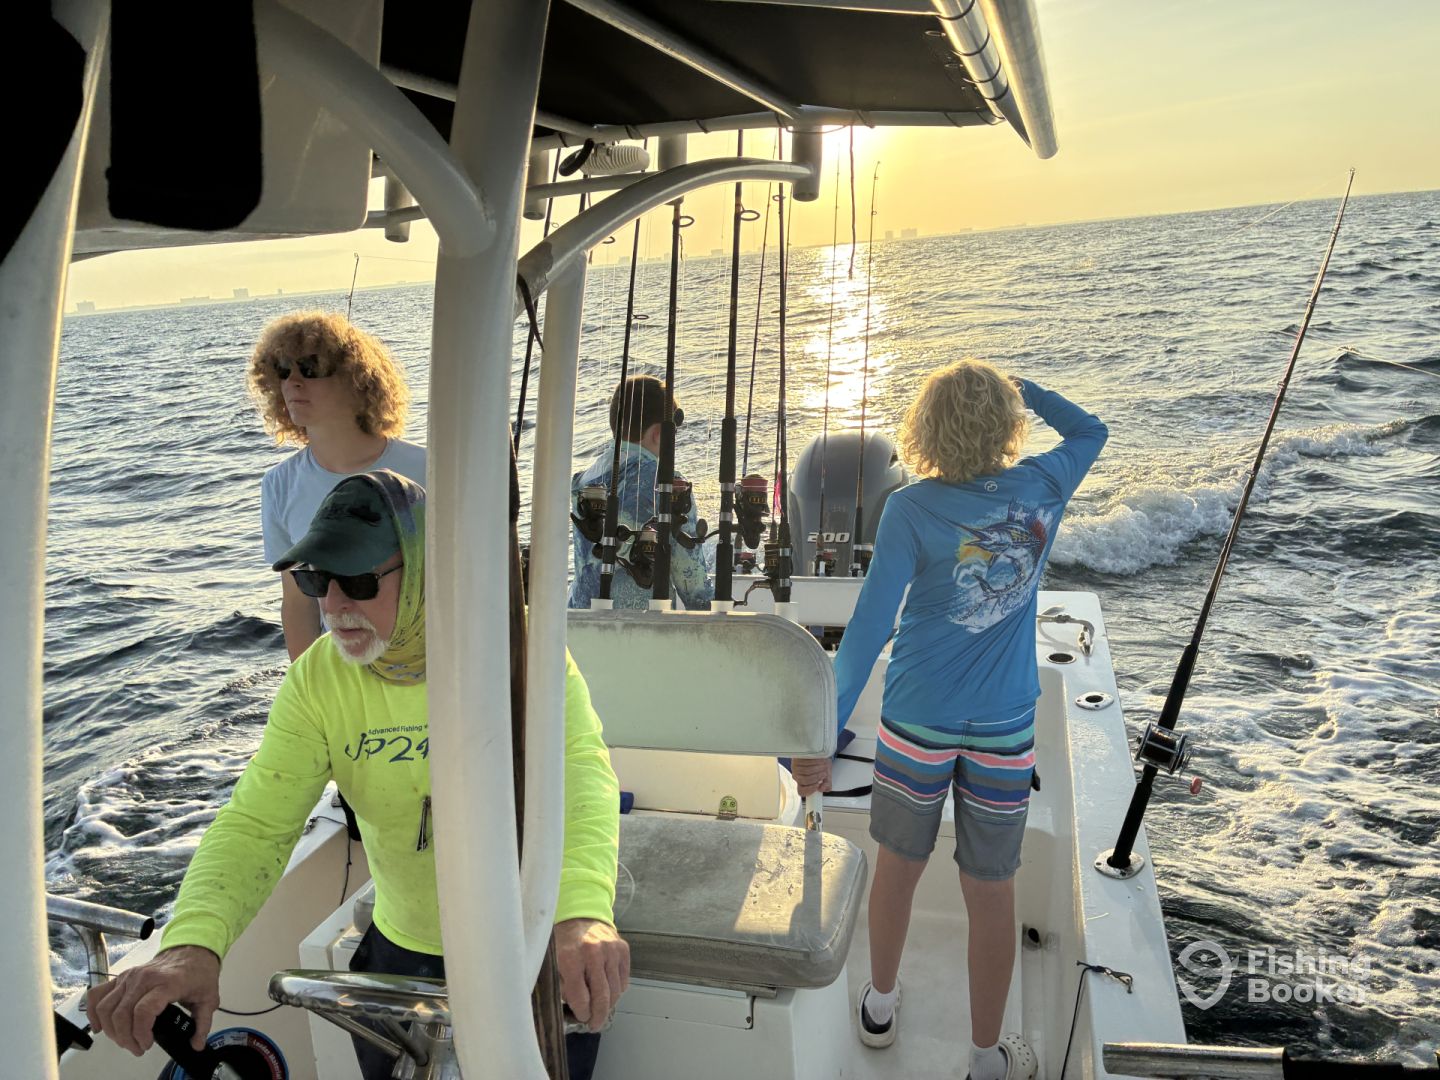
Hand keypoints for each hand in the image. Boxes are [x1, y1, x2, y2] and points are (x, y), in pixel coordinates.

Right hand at [87, 945, 220, 1055]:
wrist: (191, 950)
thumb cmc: (198, 973)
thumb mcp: (209, 998)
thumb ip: (203, 1023)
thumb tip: (196, 1044)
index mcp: (167, 983)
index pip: (143, 1010)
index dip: (141, 1033)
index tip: (147, 1044)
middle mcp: (144, 979)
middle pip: (121, 1013)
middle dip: (126, 1038)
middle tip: (138, 1047)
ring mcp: (129, 977)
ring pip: (106, 1008)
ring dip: (111, 1030)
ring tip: (125, 1040)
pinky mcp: (121, 977)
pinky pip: (97, 995)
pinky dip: (93, 1012)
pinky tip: (101, 1027)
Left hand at [553, 918, 629, 1031]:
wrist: (580, 916)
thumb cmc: (563, 943)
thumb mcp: (553, 964)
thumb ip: (562, 987)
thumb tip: (574, 1011)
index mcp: (571, 957)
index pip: (580, 997)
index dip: (581, 1012)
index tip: (581, 1017)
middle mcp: (593, 952)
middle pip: (601, 996)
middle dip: (598, 1016)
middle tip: (595, 1024)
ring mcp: (611, 950)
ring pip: (615, 990)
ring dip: (609, 1005)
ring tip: (601, 1010)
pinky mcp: (623, 949)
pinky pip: (623, 980)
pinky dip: (617, 990)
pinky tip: (608, 992)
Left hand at [792, 756, 832, 796]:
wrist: (818, 753)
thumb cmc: (821, 766)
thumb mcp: (826, 776)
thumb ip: (826, 785)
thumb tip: (822, 788)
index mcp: (802, 784)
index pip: (801, 792)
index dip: (810, 790)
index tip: (818, 785)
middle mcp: (797, 776)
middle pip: (805, 780)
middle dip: (817, 777)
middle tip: (824, 773)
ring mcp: (795, 767)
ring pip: (806, 771)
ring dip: (817, 768)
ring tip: (824, 766)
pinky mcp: (796, 758)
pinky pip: (805, 761)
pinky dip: (815, 761)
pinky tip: (820, 760)